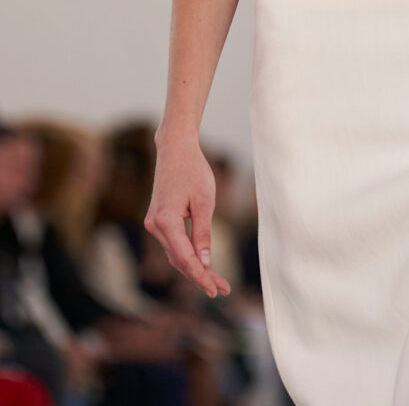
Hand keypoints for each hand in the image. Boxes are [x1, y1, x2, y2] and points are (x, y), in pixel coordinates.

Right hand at [144, 133, 231, 298]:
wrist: (175, 149)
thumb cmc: (193, 170)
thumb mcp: (204, 201)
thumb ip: (203, 233)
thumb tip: (204, 262)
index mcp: (165, 221)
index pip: (184, 257)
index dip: (201, 275)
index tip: (215, 289)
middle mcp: (154, 226)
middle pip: (179, 260)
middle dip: (201, 276)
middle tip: (223, 289)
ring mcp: (153, 224)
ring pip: (176, 255)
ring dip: (195, 269)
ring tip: (218, 282)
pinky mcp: (158, 221)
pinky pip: (174, 245)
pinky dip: (188, 256)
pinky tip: (204, 266)